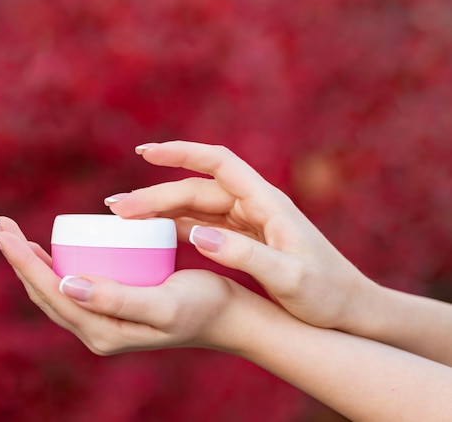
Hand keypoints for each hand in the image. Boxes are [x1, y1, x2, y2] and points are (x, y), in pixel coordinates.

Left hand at [0, 216, 252, 354]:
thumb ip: (117, 299)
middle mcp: (96, 329)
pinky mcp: (113, 306)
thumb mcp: (163, 304)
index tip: (1, 229)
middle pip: (43, 290)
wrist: (230, 316)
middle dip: (16, 257)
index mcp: (101, 331)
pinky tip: (47, 249)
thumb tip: (64, 286)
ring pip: (54, 288)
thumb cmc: (203, 307)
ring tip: (9, 233)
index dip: (21, 260)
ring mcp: (103, 320)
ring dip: (29, 260)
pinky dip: (53, 264)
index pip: (48, 292)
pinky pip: (73, 284)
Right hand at [105, 141, 380, 332]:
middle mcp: (253, 206)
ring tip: (123, 219)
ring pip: (194, 208)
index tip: (145, 153)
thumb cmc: (325, 295)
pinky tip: (152, 236)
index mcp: (267, 203)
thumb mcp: (290, 278)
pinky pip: (201, 227)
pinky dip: (174, 228)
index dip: (181, 152)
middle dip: (155, 195)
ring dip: (159, 210)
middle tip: (116, 209)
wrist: (347, 310)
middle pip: (196, 189)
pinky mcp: (242, 240)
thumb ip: (245, 255)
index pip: (219, 163)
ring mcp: (246, 223)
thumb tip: (196, 233)